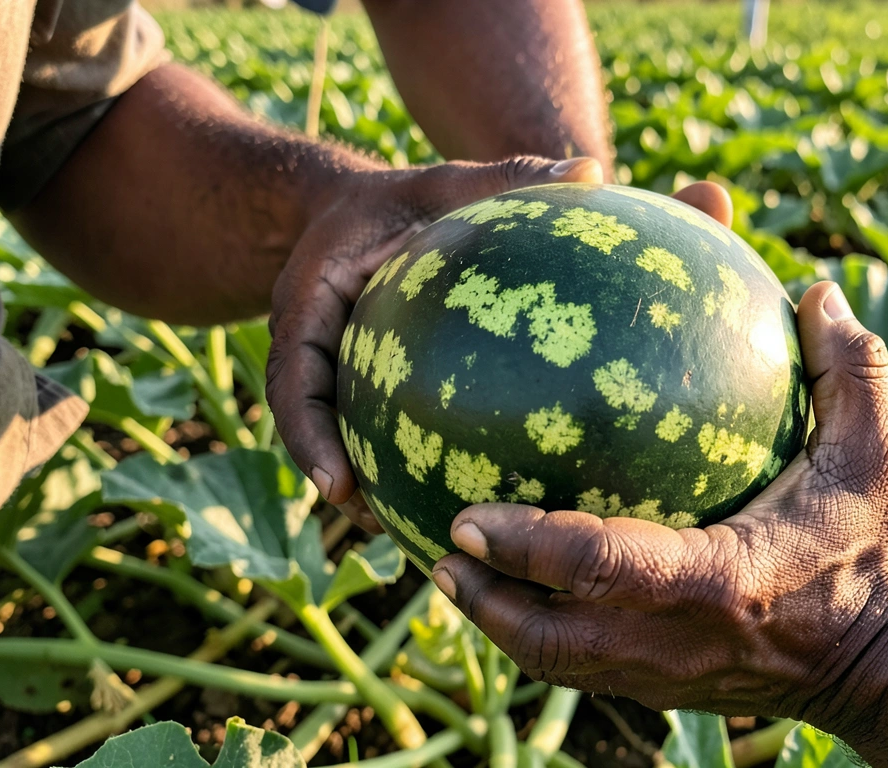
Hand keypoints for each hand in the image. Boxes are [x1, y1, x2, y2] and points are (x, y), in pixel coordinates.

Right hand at [267, 157, 733, 533]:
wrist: (350, 214)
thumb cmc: (404, 198)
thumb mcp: (447, 180)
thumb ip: (509, 175)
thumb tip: (593, 172)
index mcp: (309, 305)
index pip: (294, 378)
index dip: (308, 436)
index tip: (336, 487)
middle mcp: (310, 348)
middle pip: (307, 425)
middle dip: (334, 478)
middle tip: (373, 524)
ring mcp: (327, 373)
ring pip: (334, 437)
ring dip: (362, 487)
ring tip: (407, 536)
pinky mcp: (351, 387)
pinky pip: (366, 429)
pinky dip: (396, 464)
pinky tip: (453, 500)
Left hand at [428, 281, 887, 724]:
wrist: (878, 664)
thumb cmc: (870, 552)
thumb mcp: (876, 457)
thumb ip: (851, 371)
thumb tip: (818, 287)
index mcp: (716, 580)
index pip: (600, 567)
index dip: (526, 545)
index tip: (467, 513)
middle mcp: (673, 641)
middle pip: (548, 641)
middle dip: (483, 600)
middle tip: (438, 543)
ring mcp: (662, 676)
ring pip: (552, 664)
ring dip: (494, 620)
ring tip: (449, 568)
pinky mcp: (662, 693)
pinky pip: (577, 668)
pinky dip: (535, 632)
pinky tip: (516, 586)